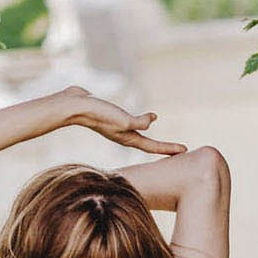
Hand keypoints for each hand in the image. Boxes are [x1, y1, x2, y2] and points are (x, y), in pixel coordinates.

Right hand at [62, 87, 185, 155]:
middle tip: (180, 151)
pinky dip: (144, 121)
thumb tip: (152, 120)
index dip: (168, 148)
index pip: (152, 146)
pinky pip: (134, 122)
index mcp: (127, 138)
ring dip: (153, 138)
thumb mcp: (122, 120)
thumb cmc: (97, 115)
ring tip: (164, 142)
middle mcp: (123, 135)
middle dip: (164, 148)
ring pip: (141, 134)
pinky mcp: (112, 117)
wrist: (73, 106)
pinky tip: (150, 117)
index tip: (185, 151)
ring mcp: (117, 127)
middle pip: (149, 145)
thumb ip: (138, 122)